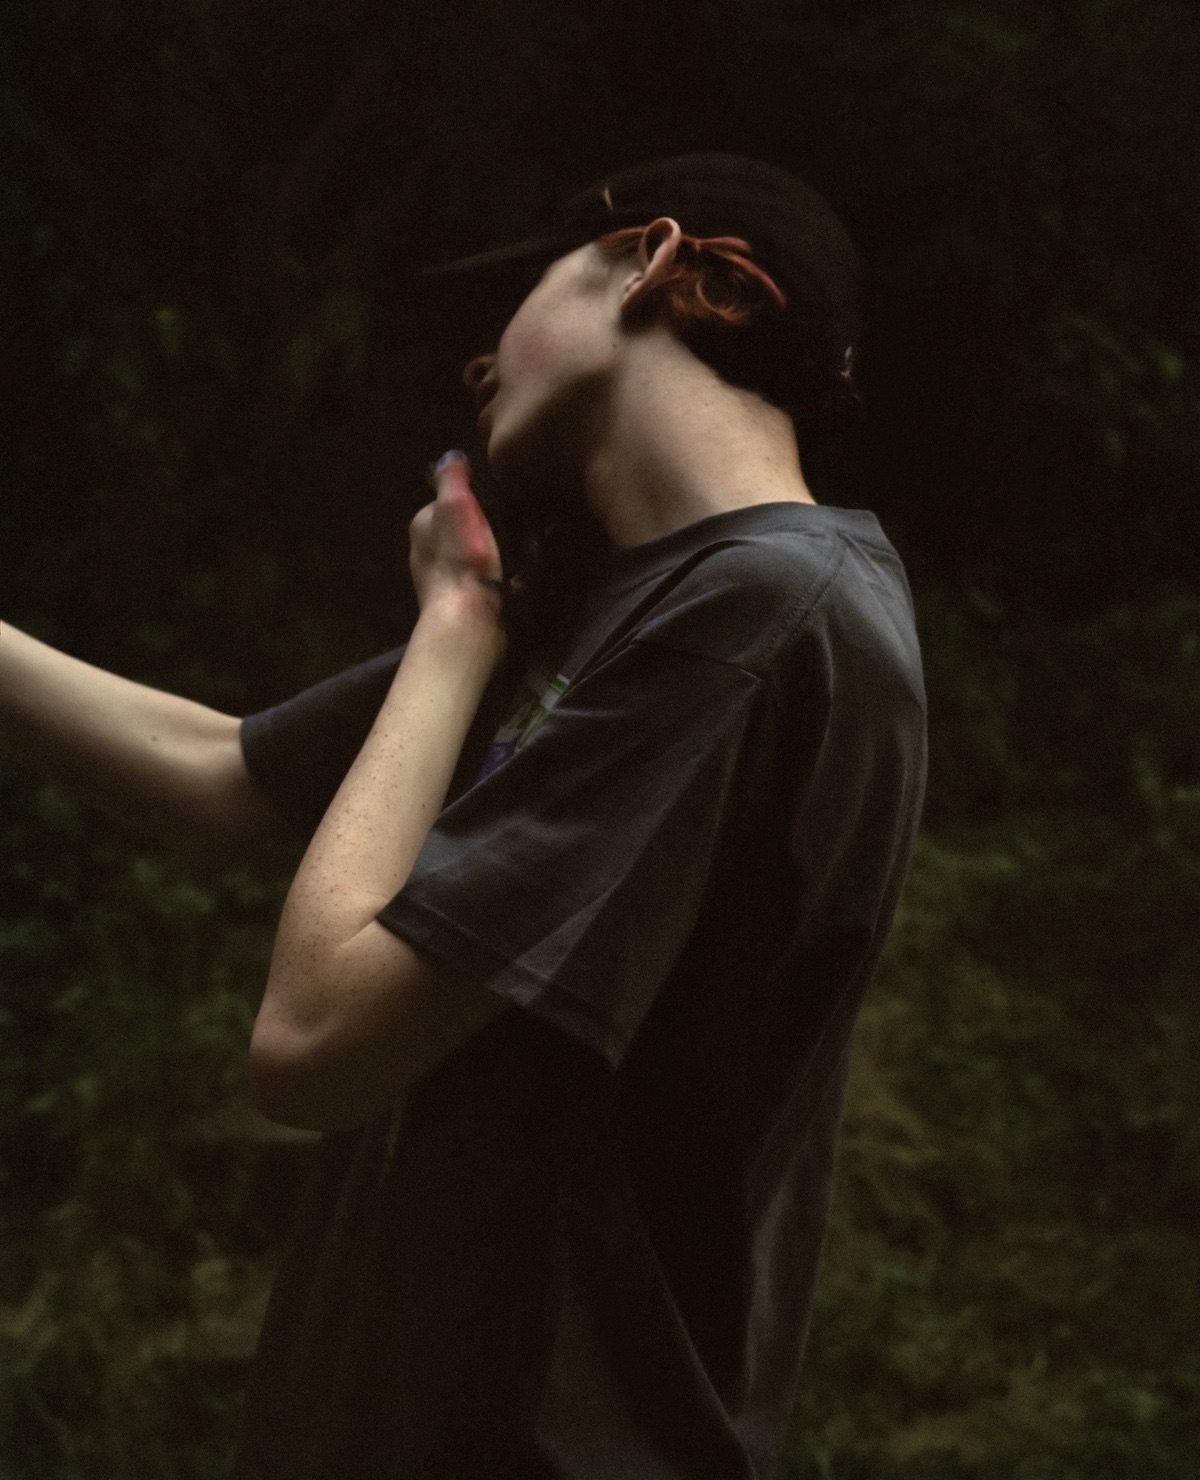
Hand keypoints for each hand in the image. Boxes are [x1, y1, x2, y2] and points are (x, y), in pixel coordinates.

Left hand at [408, 452, 503, 621]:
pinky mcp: (459, 606)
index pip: (447, 504)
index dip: (473, 502)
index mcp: (421, 526)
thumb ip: (452, 479)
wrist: (467, 618)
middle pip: (461, 533)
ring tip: (525, 559)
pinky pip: (482, 585)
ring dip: (498, 558)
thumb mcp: (456, 504)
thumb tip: (450, 457)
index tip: (499, 505)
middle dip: (488, 532)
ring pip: (473, 560)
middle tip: (520, 534)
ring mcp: (441, 583)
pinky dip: (499, 582)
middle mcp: (424, 554)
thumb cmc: (461, 556)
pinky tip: (516, 585)